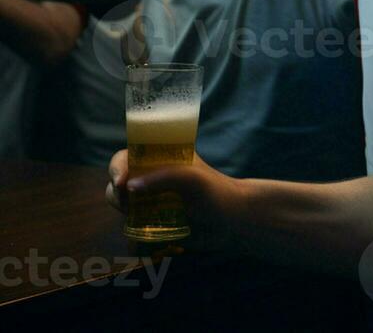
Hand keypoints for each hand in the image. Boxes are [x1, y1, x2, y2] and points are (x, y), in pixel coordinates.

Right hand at [106, 147, 242, 249]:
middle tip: (129, 204)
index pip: (129, 155)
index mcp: (162, 159)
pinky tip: (144, 241)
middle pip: (119, 182)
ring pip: (122, 205)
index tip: (121, 181)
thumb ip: (163, 177)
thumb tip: (129, 186)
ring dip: (124, 214)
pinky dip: (132, 236)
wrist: (232, 223)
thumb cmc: (216, 193)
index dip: (118, 166)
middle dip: (116, 194)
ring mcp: (152, 201)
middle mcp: (153, 178)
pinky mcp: (153, 223)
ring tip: (138, 220)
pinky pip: (131, 229)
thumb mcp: (193, 179)